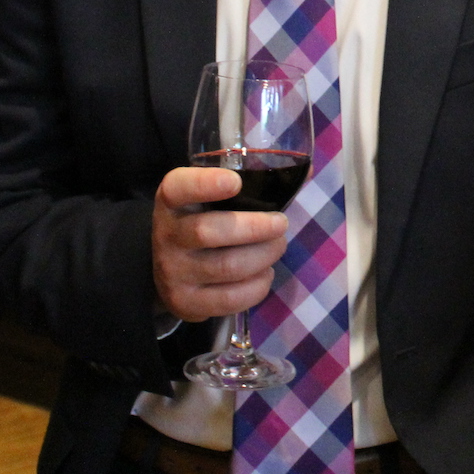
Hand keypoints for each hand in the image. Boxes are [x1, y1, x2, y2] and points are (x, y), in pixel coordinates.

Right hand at [152, 166, 288, 323]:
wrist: (168, 269)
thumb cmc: (203, 220)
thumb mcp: (213, 197)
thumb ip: (252, 182)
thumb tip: (307, 170)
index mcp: (172, 200)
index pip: (178, 187)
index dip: (205, 184)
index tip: (235, 182)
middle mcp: (166, 235)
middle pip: (210, 231)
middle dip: (256, 227)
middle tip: (281, 224)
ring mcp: (173, 272)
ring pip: (227, 266)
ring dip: (264, 255)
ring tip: (278, 246)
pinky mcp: (185, 303)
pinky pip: (230, 298)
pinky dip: (257, 286)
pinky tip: (265, 273)